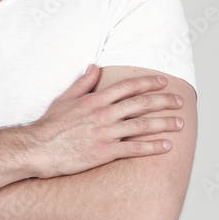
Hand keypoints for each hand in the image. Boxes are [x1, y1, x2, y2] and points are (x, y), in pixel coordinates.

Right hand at [28, 64, 183, 178]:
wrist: (37, 149)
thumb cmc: (49, 126)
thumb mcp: (64, 99)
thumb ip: (83, 83)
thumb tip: (94, 67)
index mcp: (95, 100)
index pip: (128, 87)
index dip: (148, 83)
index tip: (163, 81)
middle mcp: (103, 114)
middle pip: (141, 104)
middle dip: (164, 101)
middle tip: (180, 101)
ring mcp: (105, 134)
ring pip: (142, 126)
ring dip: (165, 123)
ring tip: (180, 123)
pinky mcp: (105, 153)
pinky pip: (135, 148)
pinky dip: (153, 146)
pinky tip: (167, 146)